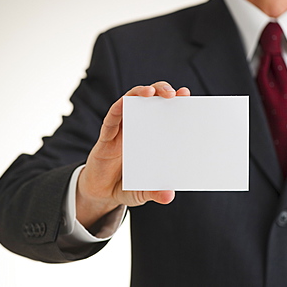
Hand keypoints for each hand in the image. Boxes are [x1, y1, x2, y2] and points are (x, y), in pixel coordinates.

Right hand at [76, 81, 189, 227]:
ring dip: (140, 93)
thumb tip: (169, 196)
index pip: (164, 113)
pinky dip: (118, 108)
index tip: (186, 95)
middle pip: (149, 100)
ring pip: (130, 102)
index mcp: (150, 137)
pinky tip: (124, 103)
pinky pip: (112, 118)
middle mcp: (137, 129)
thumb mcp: (143, 192)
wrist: (101, 192)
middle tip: (172, 93)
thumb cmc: (126, 185)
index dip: (174, 101)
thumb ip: (155, 192)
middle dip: (161, 90)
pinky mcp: (106, 136)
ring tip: (151, 92)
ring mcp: (121, 130)